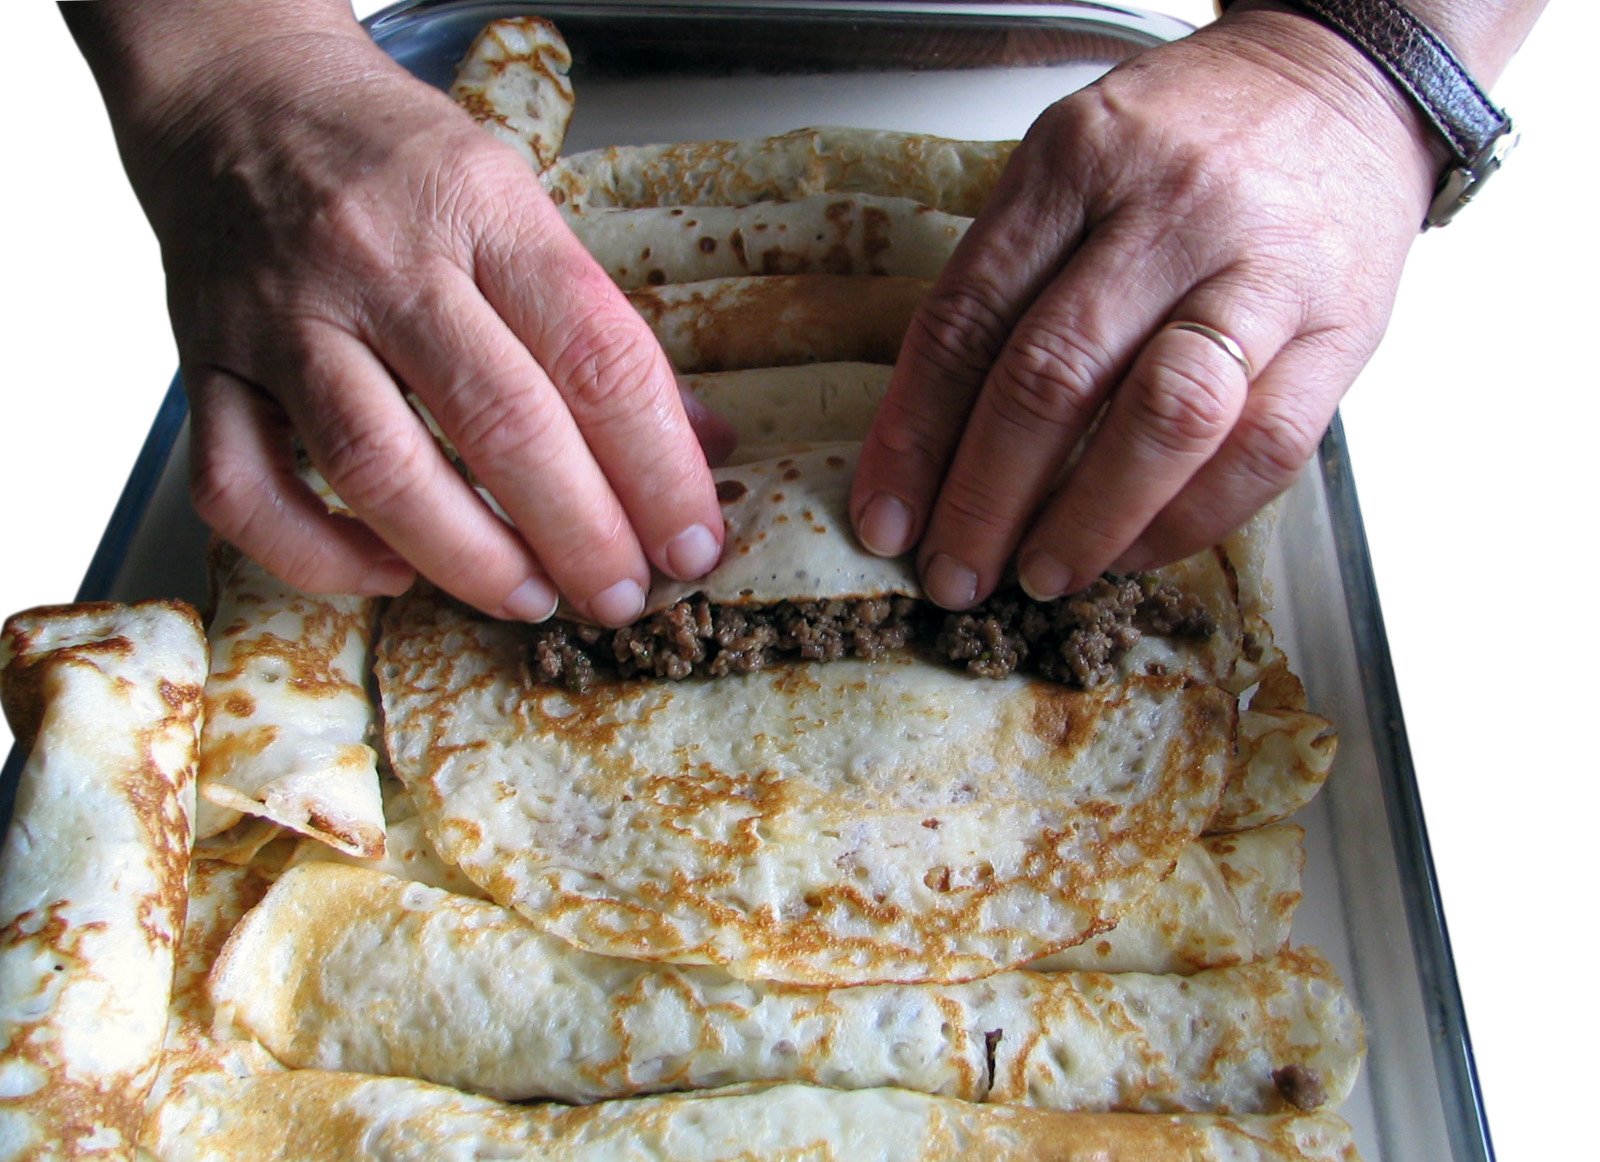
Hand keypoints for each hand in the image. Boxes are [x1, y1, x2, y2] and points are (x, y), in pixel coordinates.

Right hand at [77, 6, 729, 625]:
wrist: (236, 91)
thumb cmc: (393, 159)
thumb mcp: (518, 202)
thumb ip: (597, 325)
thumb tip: (703, 445)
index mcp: (481, 211)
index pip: (594, 353)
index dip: (658, 468)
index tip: (693, 542)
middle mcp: (379, 261)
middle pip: (500, 423)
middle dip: (582, 534)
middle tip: (622, 596)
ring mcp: (280, 317)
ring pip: (376, 466)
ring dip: (469, 560)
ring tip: (531, 600)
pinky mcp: (202, 366)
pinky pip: (241, 489)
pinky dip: (318, 555)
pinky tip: (390, 572)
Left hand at [851, 7, 1443, 608]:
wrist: (1342, 86)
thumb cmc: (1188, 143)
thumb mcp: (1070, 166)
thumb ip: (1007, 282)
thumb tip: (929, 443)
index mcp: (1076, 163)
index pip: (968, 318)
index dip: (915, 435)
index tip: (887, 516)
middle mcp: (1170, 211)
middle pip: (1053, 377)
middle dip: (987, 499)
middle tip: (953, 573)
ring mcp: (1264, 273)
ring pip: (1162, 421)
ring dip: (1086, 523)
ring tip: (1038, 577)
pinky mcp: (1341, 333)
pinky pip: (1261, 452)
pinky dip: (1185, 522)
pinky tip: (1132, 553)